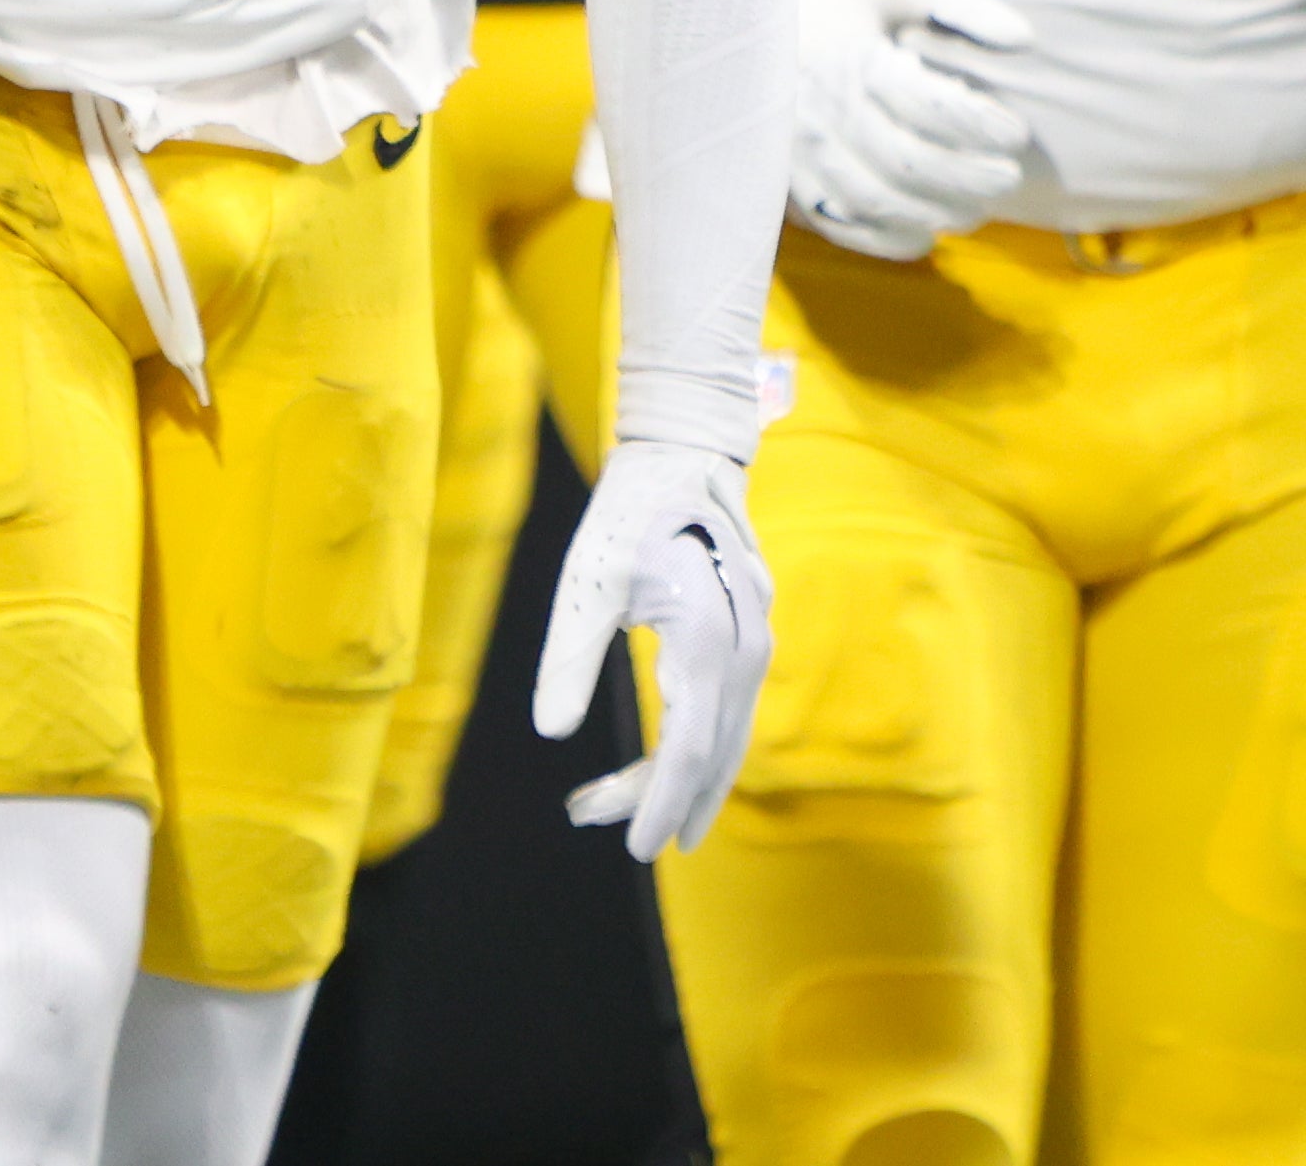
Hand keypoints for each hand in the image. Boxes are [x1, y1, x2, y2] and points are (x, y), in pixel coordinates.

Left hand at [535, 438, 770, 858]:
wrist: (683, 457)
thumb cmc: (627, 514)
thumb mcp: (585, 582)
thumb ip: (569, 658)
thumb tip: (550, 734)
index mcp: (707, 634)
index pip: (692, 745)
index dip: (663, 802)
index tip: (637, 850)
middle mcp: (745, 645)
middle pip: (714, 751)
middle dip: (666, 801)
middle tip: (616, 836)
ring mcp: (755, 641)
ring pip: (727, 734)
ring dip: (683, 779)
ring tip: (629, 813)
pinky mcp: (749, 636)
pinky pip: (730, 710)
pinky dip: (699, 746)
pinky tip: (665, 766)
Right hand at [791, 0, 1037, 260]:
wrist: (731, 1)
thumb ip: (961, 4)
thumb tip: (1023, 38)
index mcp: (848, 57)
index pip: (928, 106)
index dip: (980, 127)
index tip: (1016, 132)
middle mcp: (818, 108)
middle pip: (907, 163)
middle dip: (968, 178)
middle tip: (1007, 178)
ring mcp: (793, 149)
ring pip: (873, 201)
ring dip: (933, 213)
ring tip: (974, 209)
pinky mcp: (780, 176)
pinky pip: (836, 224)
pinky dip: (883, 240)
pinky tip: (922, 235)